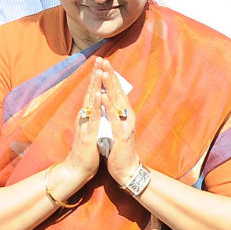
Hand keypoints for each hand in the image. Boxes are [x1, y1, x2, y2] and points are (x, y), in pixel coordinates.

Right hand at [61, 58, 101, 182]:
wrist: (77, 169)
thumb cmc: (87, 150)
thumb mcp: (93, 129)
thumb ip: (95, 117)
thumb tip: (100, 106)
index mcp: (88, 115)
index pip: (93, 92)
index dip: (98, 78)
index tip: (102, 63)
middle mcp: (85, 116)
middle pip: (90, 92)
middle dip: (96, 75)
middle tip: (99, 59)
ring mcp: (85, 124)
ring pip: (90, 101)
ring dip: (95, 86)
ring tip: (99, 71)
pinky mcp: (87, 134)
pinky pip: (92, 117)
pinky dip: (95, 105)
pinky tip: (98, 95)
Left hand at [99, 59, 139, 185]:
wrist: (126, 169)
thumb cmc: (118, 148)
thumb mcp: (115, 127)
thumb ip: (112, 114)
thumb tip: (106, 100)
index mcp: (124, 113)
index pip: (117, 91)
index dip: (111, 76)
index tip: (104, 63)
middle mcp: (127, 116)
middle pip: (118, 92)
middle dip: (111, 76)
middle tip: (104, 61)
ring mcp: (125, 124)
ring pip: (117, 102)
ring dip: (110, 87)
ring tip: (104, 73)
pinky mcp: (122, 135)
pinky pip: (114, 118)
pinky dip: (108, 106)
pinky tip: (103, 96)